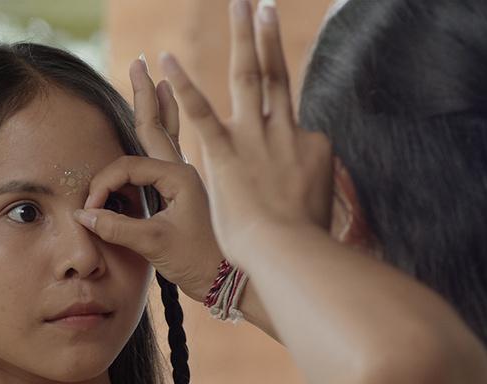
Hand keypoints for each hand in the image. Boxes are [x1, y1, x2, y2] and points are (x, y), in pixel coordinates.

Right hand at [75, 57, 225, 303]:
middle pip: (157, 126)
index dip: (102, 186)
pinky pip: (171, 155)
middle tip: (139, 63)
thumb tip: (83, 216)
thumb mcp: (155, 245)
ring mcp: (188, 181)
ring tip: (158, 81)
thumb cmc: (200, 262)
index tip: (90, 211)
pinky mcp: (188, 194)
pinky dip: (167, 133)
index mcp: (178, 178)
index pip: (126, 168)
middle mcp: (185, 172)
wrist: (233, 282)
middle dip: (146, 95)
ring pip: (168, 137)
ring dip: (161, 108)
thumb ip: (118, 228)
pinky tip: (170, 121)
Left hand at [159, 0, 332, 267]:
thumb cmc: (304, 245)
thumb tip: (319, 191)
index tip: (281, 113)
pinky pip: (200, 113)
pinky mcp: (225, 156)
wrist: (291, 255)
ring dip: (243, 39)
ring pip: (248, 78)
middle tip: (263, 6)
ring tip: (241, 5)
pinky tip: (166, 61)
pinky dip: (184, 85)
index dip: (285, 113)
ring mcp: (253, 141)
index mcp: (307, 147)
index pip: (294, 119)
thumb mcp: (319, 210)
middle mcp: (282, 134)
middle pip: (275, 76)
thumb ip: (315, 190)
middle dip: (268, 38)